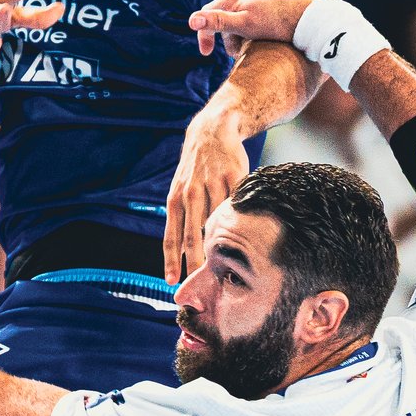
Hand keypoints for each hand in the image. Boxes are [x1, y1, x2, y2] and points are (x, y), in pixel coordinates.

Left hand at [165, 111, 246, 281]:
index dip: (170, 260)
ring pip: (217, 221)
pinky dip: (240, 221)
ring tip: (226, 265)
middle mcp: (191, 192)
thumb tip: (182, 254)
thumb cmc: (195, 170)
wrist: (212, 132)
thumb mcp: (180, 190)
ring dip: (221, 244)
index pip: (171, 235)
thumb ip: (182, 218)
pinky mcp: (234, 176)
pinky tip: (245, 235)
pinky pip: (237, 203)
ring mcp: (213, 184)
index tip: (172, 281)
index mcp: (175, 198)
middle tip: (201, 283)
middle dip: (196, 261)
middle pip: (193, 234)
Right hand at [188, 0, 320, 55]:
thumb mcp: (245, 26)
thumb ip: (218, 22)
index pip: (209, 13)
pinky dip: (256, 25)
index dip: (205, 35)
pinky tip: (268, 35)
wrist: (315, 19)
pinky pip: (259, 11)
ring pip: (243, 14)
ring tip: (255, 46)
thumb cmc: (279, 24)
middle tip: (239, 54)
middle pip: (227, 15)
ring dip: (243, 32)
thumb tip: (192, 21)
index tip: (207, 54)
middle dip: (228, 37)